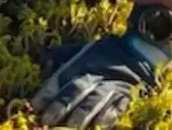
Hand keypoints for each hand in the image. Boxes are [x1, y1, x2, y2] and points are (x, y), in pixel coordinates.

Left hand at [30, 30, 171, 127]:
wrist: (136, 52)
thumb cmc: (102, 53)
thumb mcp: (80, 50)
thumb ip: (61, 56)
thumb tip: (43, 61)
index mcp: (82, 63)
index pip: (62, 77)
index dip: (48, 92)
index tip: (35, 105)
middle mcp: (95, 75)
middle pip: (77, 90)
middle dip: (61, 105)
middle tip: (47, 119)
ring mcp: (111, 87)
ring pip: (94, 101)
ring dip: (81, 115)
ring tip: (70, 126)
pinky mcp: (124, 97)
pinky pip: (115, 109)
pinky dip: (106, 117)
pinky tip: (98, 125)